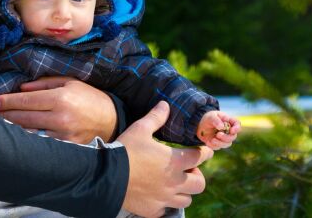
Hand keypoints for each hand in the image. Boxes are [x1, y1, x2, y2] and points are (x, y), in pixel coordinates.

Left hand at [0, 77, 116, 142]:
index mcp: (61, 98)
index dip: (8, 101)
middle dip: (6, 114)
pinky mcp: (65, 146)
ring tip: (0, 122)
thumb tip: (22, 88)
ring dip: (13, 126)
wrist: (112, 120)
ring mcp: (63, 134)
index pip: (27, 100)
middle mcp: (60, 117)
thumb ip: (45, 83)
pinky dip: (28, 137)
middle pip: (24, 117)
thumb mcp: (70, 82)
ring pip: (29, 131)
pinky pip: (41, 141)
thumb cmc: (90, 97)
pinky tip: (18, 134)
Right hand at [118, 101, 212, 217]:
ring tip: (173, 182)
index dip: (205, 152)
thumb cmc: (126, 150)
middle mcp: (174, 182)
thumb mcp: (140, 129)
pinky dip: (166, 203)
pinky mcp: (153, 210)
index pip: (200, 157)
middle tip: (187, 169)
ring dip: (184, 191)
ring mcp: (165, 198)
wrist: (106, 175)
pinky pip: (167, 209)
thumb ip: (156, 117)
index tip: (204, 151)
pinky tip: (157, 194)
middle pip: (200, 184)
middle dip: (197, 175)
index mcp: (175, 161)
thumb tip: (165, 104)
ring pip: (187, 199)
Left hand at [196, 110, 240, 149]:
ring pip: (227, 144)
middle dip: (226, 137)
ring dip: (220, 143)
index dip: (237, 128)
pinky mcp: (218, 144)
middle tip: (218, 134)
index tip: (232, 130)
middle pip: (233, 137)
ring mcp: (224, 138)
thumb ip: (216, 120)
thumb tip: (222, 126)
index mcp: (229, 121)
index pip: (237, 124)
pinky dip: (213, 146)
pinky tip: (208, 142)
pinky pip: (218, 147)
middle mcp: (228, 131)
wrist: (199, 125)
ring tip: (212, 139)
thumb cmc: (208, 118)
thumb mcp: (211, 116)